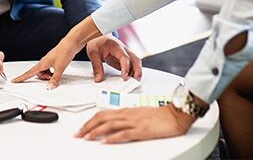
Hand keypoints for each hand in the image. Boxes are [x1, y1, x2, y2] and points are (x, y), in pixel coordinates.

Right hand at [11, 36, 80, 87]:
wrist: (72, 42)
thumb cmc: (65, 51)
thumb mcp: (60, 68)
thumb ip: (54, 79)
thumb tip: (49, 87)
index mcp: (42, 63)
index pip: (29, 72)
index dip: (21, 77)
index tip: (14, 81)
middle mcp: (45, 62)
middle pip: (39, 74)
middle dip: (44, 78)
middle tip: (52, 77)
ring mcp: (50, 61)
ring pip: (46, 72)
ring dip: (50, 75)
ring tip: (58, 73)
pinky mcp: (56, 60)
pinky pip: (51, 70)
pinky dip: (54, 72)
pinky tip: (60, 70)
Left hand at [75, 104, 195, 142]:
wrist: (175, 114)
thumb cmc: (160, 114)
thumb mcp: (141, 114)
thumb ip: (128, 117)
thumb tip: (117, 122)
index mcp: (127, 110)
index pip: (103, 113)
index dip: (91, 120)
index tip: (82, 127)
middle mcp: (128, 114)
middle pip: (103, 118)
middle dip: (88, 126)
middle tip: (78, 134)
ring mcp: (134, 122)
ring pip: (110, 124)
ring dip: (96, 131)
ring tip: (86, 137)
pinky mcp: (141, 130)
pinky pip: (124, 133)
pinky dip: (113, 137)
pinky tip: (105, 141)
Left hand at [86, 35, 141, 81]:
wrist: (98, 36)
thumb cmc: (97, 42)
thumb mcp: (93, 52)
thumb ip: (96, 66)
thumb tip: (98, 78)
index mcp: (116, 46)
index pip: (124, 57)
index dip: (126, 67)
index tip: (125, 77)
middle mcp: (123, 49)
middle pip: (135, 59)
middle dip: (138, 70)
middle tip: (135, 81)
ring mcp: (125, 53)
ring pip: (135, 62)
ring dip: (136, 72)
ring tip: (133, 82)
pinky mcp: (123, 59)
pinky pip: (131, 65)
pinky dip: (132, 72)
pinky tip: (129, 79)